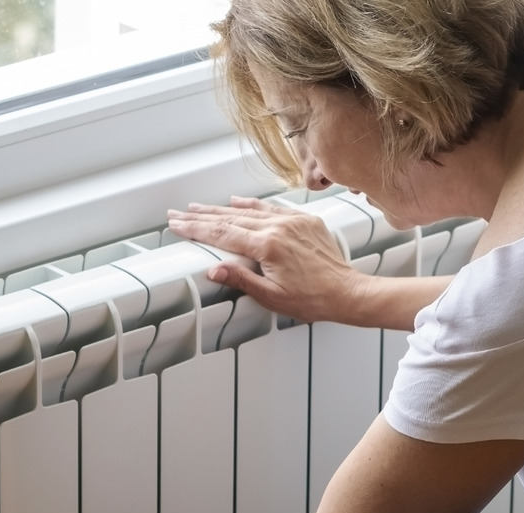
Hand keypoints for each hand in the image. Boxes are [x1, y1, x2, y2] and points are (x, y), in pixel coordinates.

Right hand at [167, 196, 371, 323]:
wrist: (346, 292)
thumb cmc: (312, 300)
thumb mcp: (272, 297)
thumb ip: (241, 280)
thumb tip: (214, 270)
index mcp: (268, 247)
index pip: (223, 234)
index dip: (196, 229)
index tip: (177, 224)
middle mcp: (279, 228)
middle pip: (231, 219)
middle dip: (201, 216)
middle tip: (179, 213)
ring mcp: (293, 222)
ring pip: (250, 211)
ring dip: (223, 208)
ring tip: (200, 207)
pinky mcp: (305, 221)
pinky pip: (273, 208)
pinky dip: (253, 205)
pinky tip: (239, 202)